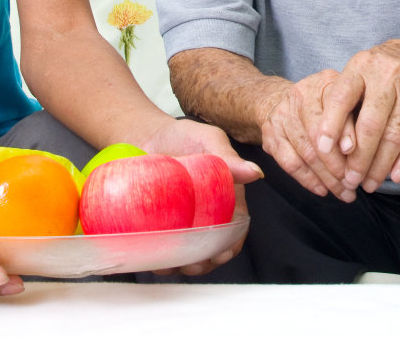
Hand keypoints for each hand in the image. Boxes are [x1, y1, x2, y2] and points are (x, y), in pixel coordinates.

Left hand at [136, 116, 260, 274]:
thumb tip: (255, 173)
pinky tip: (153, 259)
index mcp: (224, 198)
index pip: (234, 229)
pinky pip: (161, 248)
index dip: (230, 246)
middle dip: (204, 263)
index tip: (220, 254)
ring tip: (170, 266)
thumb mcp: (209, 141)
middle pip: (210, 248)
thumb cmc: (181, 135)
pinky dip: (158, 258)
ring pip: (186, 253)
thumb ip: (229, 158)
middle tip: (192, 265)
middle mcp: (204, 214)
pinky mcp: (158, 225)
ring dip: (180, 265)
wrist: (144, 134)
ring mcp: (180, 222)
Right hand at [257, 70, 364, 201]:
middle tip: (354, 185)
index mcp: (325, 81)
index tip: (358, 160)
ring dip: (327, 178)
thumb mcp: (349, 103)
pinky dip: (308, 180)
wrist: (285, 100)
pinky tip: (323, 190)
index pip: (336, 109)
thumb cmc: (330, 105)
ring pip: (306, 153)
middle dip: (338, 165)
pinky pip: (290, 162)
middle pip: (318, 135)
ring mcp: (282, 113)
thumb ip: (355, 121)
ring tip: (344, 193)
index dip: (346, 136)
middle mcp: (301, 94)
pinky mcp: (270, 133)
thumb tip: (351, 148)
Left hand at [316, 36, 399, 193]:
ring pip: (395, 135)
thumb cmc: (380, 73)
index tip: (321, 150)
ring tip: (369, 184)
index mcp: (362, 66)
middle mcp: (388, 75)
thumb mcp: (357, 74)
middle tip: (349, 180)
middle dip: (359, 158)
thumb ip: (341, 103)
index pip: (342, 97)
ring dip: (381, 166)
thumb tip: (326, 145)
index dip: (330, 125)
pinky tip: (396, 176)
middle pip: (371, 124)